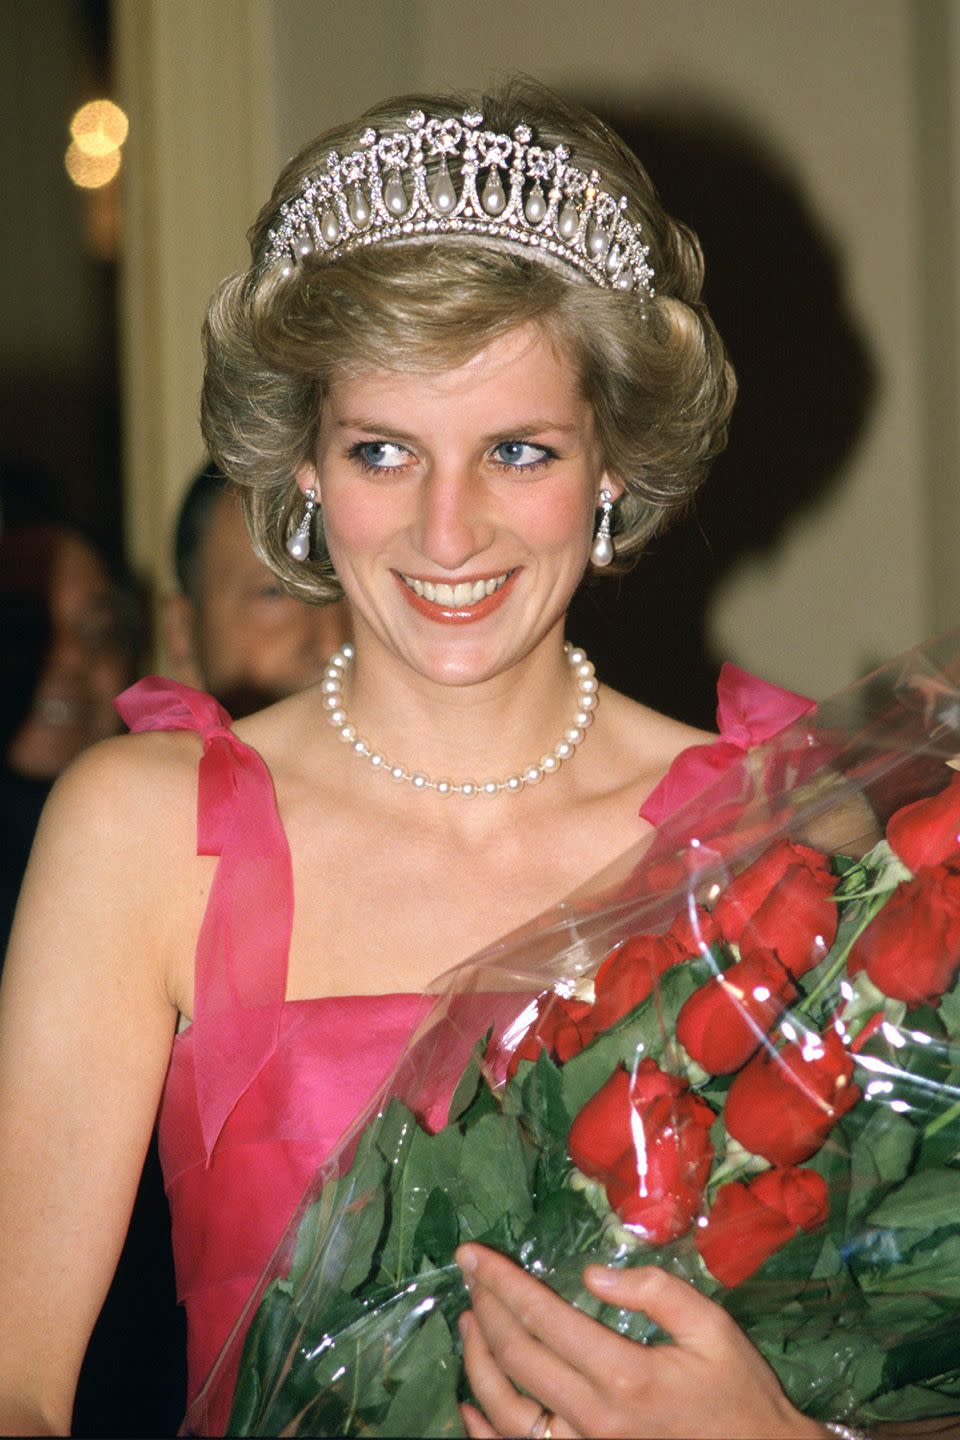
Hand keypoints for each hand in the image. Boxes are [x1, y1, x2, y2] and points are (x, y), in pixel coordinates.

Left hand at [456, 1245, 828, 1438]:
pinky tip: (469, 1403)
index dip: (501, 1281)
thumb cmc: (738, 1392)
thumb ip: (655, 1292)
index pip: (543, 1318)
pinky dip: (484, 1429)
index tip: (473, 1253)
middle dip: (483, 1306)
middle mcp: (593, 1418)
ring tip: (469, 1321)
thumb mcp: (712, 1327)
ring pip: (504, 1411)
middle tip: (469, 1271)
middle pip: (515, 1357)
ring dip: (476, 1361)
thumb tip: (592, 1275)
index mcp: (625, 1375)